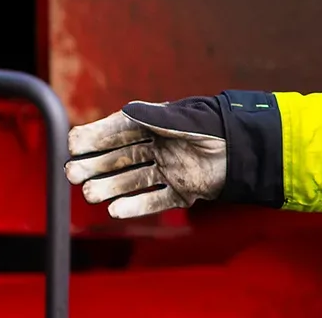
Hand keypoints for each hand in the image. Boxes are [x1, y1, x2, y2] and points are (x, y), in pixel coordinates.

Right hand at [64, 98, 228, 218]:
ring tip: (90, 194)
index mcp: (158, 125)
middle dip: (96, 165)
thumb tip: (127, 110)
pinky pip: (155, 200)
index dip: (96, 137)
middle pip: (120, 158)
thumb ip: (157, 118)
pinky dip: (136, 206)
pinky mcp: (183, 191)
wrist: (249, 147)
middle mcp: (160, 148)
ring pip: (133, 181)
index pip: (119, 131)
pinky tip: (116, 210)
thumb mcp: (185, 119)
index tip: (72, 143)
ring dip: (110, 188)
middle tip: (72, 172)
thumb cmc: (216, 126)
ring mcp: (170, 170)